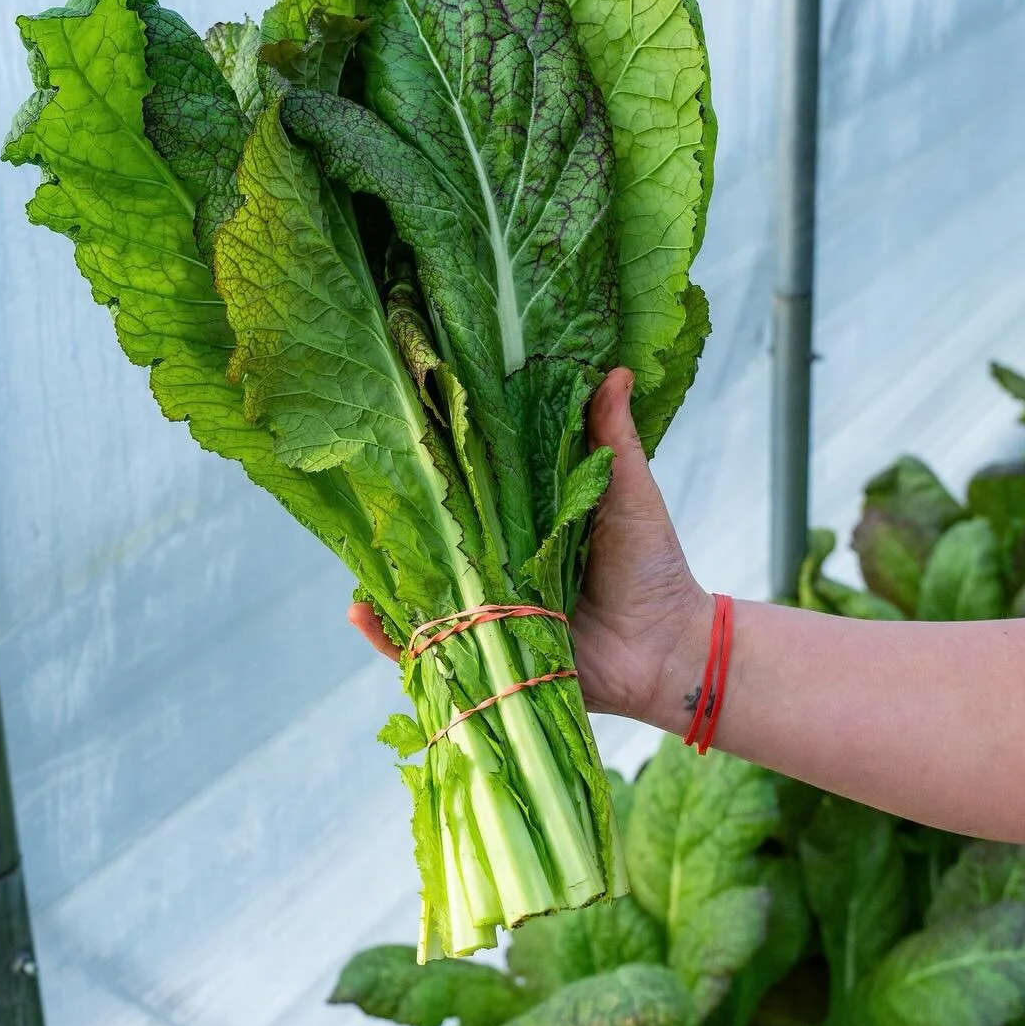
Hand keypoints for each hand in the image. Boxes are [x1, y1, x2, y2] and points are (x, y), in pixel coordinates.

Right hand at [346, 366, 711, 730]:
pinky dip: (393, 639)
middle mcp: (497, 563)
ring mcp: (487, 609)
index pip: (471, 487)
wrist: (669, 648)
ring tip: (355, 547)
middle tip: (361, 481)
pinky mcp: (488, 655)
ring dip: (385, 573)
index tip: (405, 425)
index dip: (439, 462)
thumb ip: (614, 439)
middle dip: (398, 515)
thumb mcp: (629, 494)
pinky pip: (431, 651)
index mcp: (524, 520)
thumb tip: (616, 369)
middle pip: (438, 537)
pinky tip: (361, 611)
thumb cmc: (653, 566)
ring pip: (423, 590)